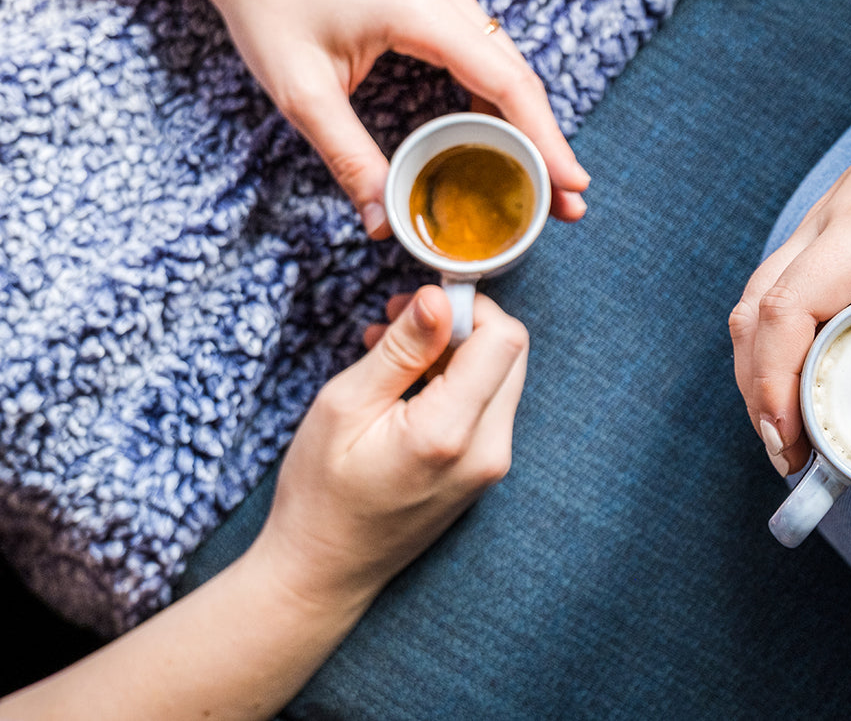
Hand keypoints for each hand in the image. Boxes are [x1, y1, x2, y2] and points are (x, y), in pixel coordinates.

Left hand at [198, 0, 589, 236]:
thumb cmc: (271, 9)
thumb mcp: (302, 94)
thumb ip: (348, 158)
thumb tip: (385, 223)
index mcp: (422, 13)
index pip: (505, 81)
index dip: (543, 137)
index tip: (571, 183)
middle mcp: (448, 1)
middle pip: (519, 80)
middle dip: (548, 145)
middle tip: (570, 206)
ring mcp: (448, 2)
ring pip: (509, 73)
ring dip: (531, 130)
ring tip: (548, 188)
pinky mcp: (440, 12)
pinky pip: (487, 65)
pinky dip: (503, 110)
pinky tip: (507, 149)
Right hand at [252, 285, 526, 607]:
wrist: (324, 572)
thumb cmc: (321, 493)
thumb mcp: (346, 405)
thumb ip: (402, 348)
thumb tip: (439, 296)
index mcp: (451, 432)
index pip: (505, 339)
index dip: (468, 307)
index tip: (417, 305)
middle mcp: (488, 450)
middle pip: (510, 353)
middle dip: (462, 325)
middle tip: (399, 323)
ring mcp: (492, 465)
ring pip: (501, 376)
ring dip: (455, 352)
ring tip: (390, 354)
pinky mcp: (485, 470)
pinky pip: (487, 405)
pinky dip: (454, 383)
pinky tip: (404, 386)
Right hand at [730, 69, 850, 476]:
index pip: (788, 307)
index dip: (775, 378)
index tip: (791, 437)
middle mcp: (828, 223)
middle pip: (751, 312)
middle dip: (757, 390)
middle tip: (791, 457)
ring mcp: (824, 221)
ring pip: (754, 299)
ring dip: (757, 366)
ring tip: (788, 429)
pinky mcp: (833, 225)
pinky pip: (778, 286)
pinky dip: (773, 338)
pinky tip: (803, 374)